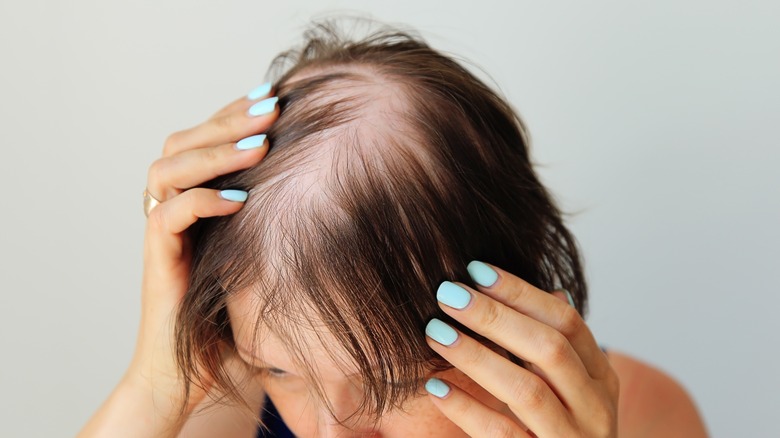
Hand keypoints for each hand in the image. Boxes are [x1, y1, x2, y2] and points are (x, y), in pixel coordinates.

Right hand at [126, 84, 278, 414]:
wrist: (201, 375)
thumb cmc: (239, 316)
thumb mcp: (267, 255)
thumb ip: (282, 220)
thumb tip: (339, 184)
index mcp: (197, 199)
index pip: (206, 137)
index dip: (235, 113)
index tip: (279, 96)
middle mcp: (174, 207)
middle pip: (183, 140)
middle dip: (228, 118)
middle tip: (272, 105)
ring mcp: (164, 233)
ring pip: (167, 167)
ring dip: (213, 150)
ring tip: (259, 143)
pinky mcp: (159, 260)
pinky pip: (168, 215)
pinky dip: (202, 199)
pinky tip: (239, 199)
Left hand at [424, 261, 618, 436]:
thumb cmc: (558, 432)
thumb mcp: (570, 390)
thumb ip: (558, 348)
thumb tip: (552, 290)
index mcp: (602, 379)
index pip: (567, 322)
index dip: (521, 292)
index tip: (475, 269)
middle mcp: (597, 409)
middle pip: (549, 349)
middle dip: (494, 315)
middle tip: (447, 293)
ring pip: (527, 390)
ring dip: (476, 355)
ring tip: (434, 331)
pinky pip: (503, 435)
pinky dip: (467, 408)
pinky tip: (435, 387)